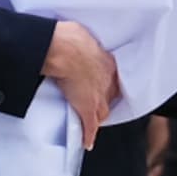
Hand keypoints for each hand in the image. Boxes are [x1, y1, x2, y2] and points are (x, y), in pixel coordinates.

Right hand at [43, 20, 119, 149]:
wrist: (66, 51)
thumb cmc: (70, 38)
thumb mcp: (78, 34)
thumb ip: (78, 38)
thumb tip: (69, 34)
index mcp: (107, 62)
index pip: (111, 79)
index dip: (105, 84)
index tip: (99, 85)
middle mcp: (107, 81)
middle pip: (109, 97)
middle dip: (104, 101)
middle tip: (95, 104)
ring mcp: (98, 97)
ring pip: (101, 113)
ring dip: (96, 118)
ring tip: (90, 122)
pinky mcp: (87, 109)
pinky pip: (90, 127)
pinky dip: (88, 135)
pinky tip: (86, 142)